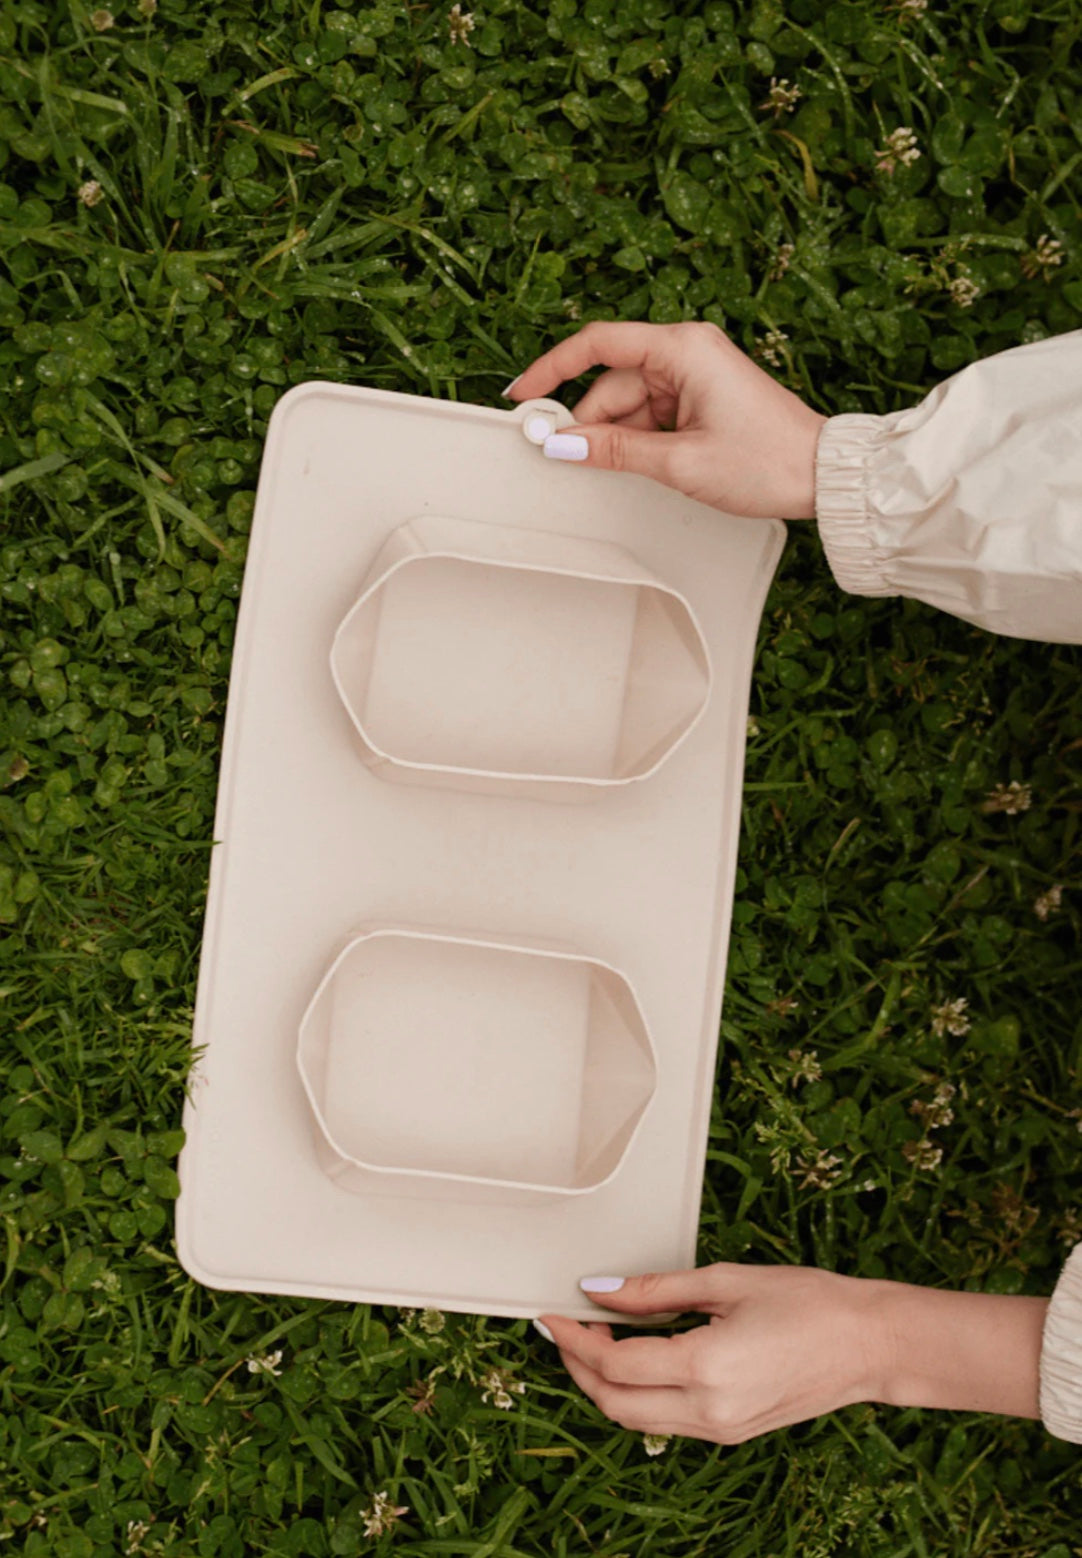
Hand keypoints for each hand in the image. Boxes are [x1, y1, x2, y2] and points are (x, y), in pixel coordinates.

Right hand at [506, 320, 826, 520]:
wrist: (822, 475)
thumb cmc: (767, 460)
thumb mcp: (681, 462)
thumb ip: (615, 450)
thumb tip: (564, 444)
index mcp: (683, 349)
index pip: (599, 344)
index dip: (553, 368)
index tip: (524, 395)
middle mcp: (688, 351)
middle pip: (613, 381)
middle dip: (592, 422)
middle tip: (566, 458)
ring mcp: (696, 374)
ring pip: (631, 402)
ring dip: (620, 437)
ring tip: (639, 471)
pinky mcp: (703, 397)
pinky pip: (653, 413)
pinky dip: (641, 439)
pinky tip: (650, 464)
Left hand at [536, 1263, 1048, 1444]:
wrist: (870, 1345)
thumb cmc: (808, 1302)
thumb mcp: (725, 1282)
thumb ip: (656, 1290)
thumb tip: (599, 1288)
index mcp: (705, 1368)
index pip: (613, 1364)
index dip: (574, 1338)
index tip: (552, 1312)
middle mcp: (709, 1410)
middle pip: (614, 1403)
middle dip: (578, 1366)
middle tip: (565, 1325)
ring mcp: (721, 1429)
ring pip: (636, 1420)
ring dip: (605, 1384)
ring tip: (596, 1337)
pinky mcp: (732, 1433)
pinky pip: (666, 1422)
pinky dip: (638, 1395)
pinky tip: (636, 1358)